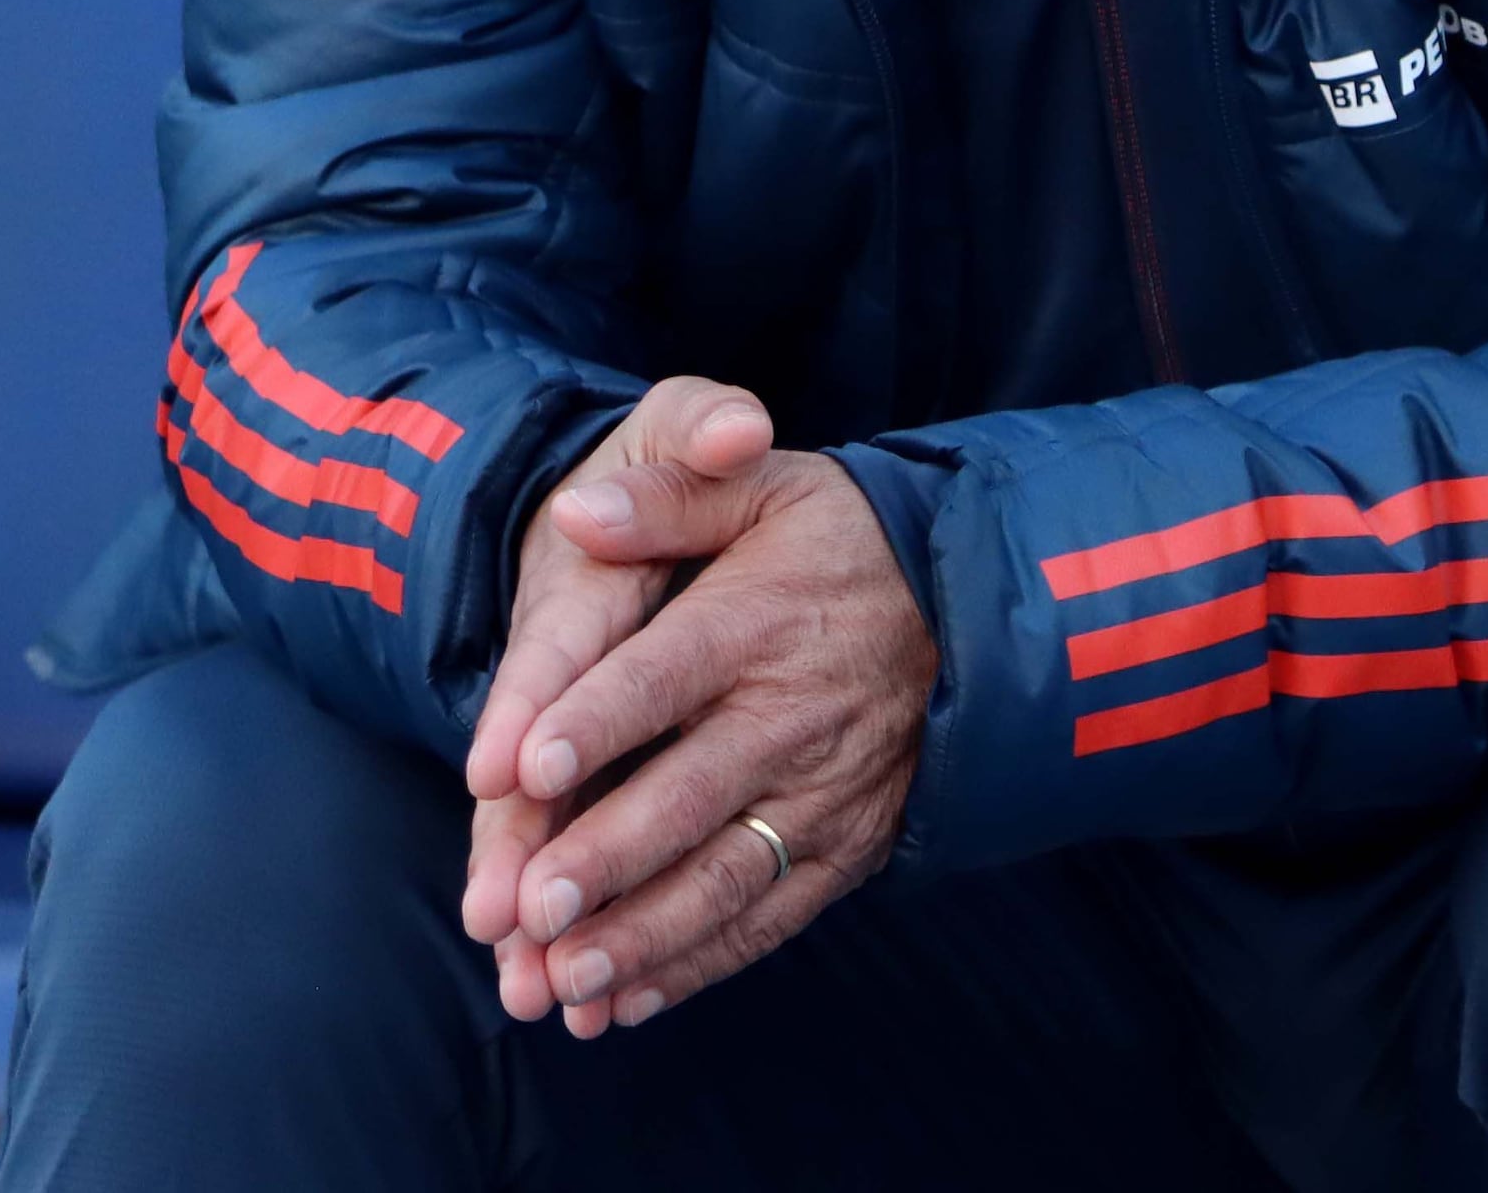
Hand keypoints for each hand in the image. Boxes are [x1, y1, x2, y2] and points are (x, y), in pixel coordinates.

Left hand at [490, 445, 932, 1038]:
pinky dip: (698, 965)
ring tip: (566, 977)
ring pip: (725, 878)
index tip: (521, 769)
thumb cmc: (838, 536)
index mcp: (755, 623)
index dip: (592, 724)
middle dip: (607, 860)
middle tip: (530, 909)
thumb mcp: (761, 486)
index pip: (661, 679)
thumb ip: (666, 497)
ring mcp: (823, 793)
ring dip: (644, 936)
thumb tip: (576, 509)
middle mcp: (790, 717)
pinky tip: (626, 1001)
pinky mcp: (847, 847)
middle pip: (686, 797)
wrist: (967, 599)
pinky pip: (769, 917)